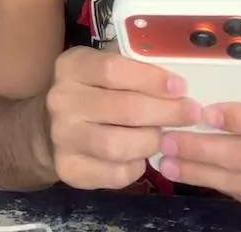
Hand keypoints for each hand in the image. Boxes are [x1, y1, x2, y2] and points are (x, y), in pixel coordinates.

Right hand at [44, 45, 200, 189]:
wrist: (50, 127)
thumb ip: (134, 68)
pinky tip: (139, 156)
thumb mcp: (103, 68)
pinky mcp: (69, 168)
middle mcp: (61, 100)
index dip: (152, 79)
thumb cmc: (92, 91)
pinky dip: (136, 167)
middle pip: (124, 109)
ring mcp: (62, 136)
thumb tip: (179, 82)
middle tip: (190, 114)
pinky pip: (115, 173)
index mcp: (71, 67)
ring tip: (163, 136)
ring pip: (119, 145)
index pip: (113, 69)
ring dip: (151, 141)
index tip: (180, 87)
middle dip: (166, 112)